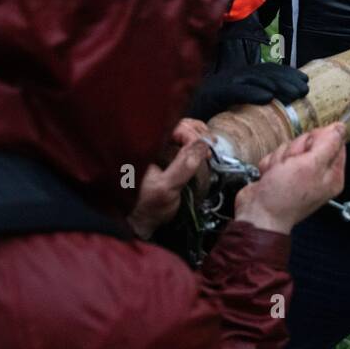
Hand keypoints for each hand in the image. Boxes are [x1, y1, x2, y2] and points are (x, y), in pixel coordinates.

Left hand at [128, 118, 212, 239]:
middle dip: (196, 132)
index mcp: (144, 146)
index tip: (205, 148)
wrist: (138, 223)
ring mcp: (156, 149)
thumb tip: (203, 143)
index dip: (191, 134)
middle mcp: (148, 143)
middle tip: (210, 144)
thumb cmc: (147, 208)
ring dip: (196, 137)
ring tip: (208, 147)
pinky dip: (192, 144)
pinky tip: (201, 151)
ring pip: (179, 132)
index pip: (172, 126)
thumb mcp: (166, 188)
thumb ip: (184, 165)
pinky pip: (179, 142)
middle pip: (177, 125)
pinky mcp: (162, 157)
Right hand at [188, 63, 308, 119]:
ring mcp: (221, 83)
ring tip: (294, 92)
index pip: (266, 72)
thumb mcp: (231, 110)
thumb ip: (247, 106)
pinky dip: (251, 92)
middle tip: (304, 88)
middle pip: (264, 73)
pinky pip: (234, 91)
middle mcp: (231, 77)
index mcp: (237, 79)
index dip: (286, 74)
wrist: (170, 118)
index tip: (304, 81)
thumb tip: (273, 109)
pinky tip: (267, 97)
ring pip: (253, 79)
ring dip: (276, 84)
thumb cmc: (202, 118)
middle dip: (286, 79)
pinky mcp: (212, 93)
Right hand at [234, 122, 346, 234]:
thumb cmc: (284, 196)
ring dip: (280, 158)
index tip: (307, 151)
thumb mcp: (311, 165)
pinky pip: (276, 157)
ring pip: (290, 148)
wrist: (257, 214)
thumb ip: (328, 143)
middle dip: (295, 150)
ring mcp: (299, 174)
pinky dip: (271, 165)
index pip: (333, 140)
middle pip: (309, 142)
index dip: (317, 140)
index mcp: (332, 174)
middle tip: (291, 166)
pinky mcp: (282, 174)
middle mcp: (318, 174)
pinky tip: (271, 177)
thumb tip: (341, 127)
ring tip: (279, 174)